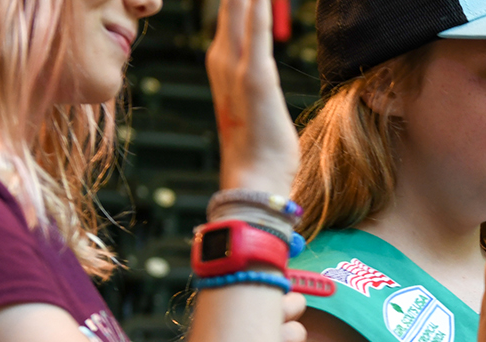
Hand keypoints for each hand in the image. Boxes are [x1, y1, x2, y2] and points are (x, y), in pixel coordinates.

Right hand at [208, 0, 299, 193]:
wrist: (253, 181)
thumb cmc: (262, 148)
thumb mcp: (258, 104)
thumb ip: (256, 83)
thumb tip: (261, 75)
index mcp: (225, 63)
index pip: (232, 11)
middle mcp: (223, 60)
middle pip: (231, 3)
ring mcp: (236, 68)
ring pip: (240, 10)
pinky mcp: (256, 79)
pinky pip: (256, 31)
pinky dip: (259, 6)